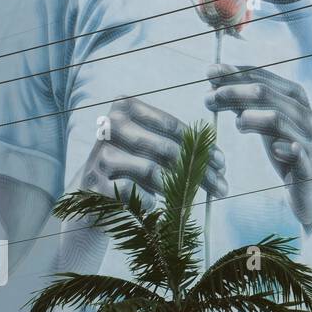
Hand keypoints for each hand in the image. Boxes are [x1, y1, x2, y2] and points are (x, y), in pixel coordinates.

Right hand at [81, 98, 227, 202]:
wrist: (90, 195)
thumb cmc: (131, 168)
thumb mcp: (151, 149)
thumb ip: (179, 145)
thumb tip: (218, 160)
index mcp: (125, 107)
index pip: (172, 126)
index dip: (201, 146)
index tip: (221, 164)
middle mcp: (110, 126)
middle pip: (167, 149)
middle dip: (199, 170)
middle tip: (220, 186)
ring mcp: (99, 155)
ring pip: (152, 171)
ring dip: (177, 187)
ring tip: (190, 196)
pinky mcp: (93, 184)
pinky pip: (133, 192)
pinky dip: (149, 201)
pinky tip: (152, 204)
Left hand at [205, 63, 311, 227]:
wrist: (309, 188)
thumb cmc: (283, 148)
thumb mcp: (263, 120)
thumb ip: (243, 100)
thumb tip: (214, 76)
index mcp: (294, 97)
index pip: (261, 76)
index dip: (234, 74)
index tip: (208, 73)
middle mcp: (303, 112)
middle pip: (264, 93)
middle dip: (233, 92)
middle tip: (208, 98)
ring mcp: (307, 137)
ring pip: (277, 119)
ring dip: (250, 118)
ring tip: (235, 124)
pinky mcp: (308, 164)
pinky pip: (297, 152)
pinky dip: (284, 148)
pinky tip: (274, 149)